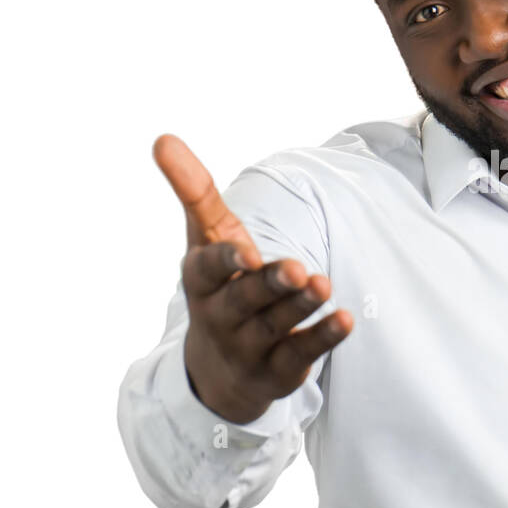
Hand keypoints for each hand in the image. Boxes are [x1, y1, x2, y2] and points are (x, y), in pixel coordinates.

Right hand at [152, 133, 352, 423]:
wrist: (219, 371)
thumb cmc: (218, 285)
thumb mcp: (205, 238)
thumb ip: (193, 191)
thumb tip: (162, 137)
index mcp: (201, 282)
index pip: (208, 270)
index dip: (226, 261)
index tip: (247, 251)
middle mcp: (221, 316)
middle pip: (245, 299)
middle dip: (270, 285)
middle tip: (297, 269)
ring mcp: (248, 347)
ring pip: (275, 325)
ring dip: (300, 307)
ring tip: (323, 285)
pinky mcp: (278, 370)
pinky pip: (300, 354)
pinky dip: (322, 338)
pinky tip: (346, 319)